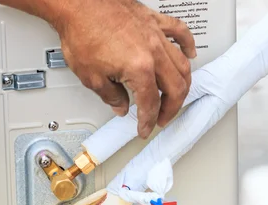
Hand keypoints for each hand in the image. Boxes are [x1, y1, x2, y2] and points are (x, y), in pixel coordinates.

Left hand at [52, 0, 195, 137]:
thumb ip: (111, 96)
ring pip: (182, 64)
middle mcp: (152, 51)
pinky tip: (190, 54)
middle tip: (162, 118)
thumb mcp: (91, 77)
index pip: (150, 103)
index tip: (145, 128)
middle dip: (170, 108)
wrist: (77, 4)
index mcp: (139, 68)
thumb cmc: (81, 32)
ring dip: (182, 84)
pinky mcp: (153, 20)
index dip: (148, 121)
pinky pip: (179, 31)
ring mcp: (155, 34)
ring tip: (175, 95)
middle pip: (174, 87)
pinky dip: (187, 45)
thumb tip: (121, 106)